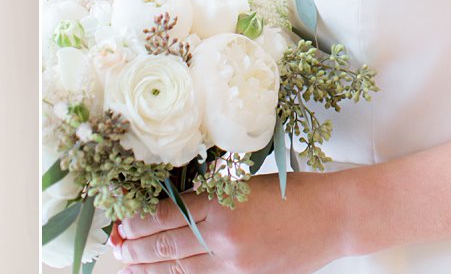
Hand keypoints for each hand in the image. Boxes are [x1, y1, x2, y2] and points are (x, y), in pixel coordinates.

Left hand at [114, 174, 346, 273]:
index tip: (120, 222)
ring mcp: (235, 259)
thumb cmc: (292, 190)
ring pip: (182, 266)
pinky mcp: (247, 274)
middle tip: (115, 248)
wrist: (334, 217)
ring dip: (152, 266)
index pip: (167, 215)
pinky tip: (165, 273)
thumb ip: (212, 198)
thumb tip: (176, 209)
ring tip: (129, 265)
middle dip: (138, 247)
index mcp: (221, 203)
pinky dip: (180, 274)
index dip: (139, 221)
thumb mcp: (245, 184)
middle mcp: (223, 234)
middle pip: (168, 244)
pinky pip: (204, 275)